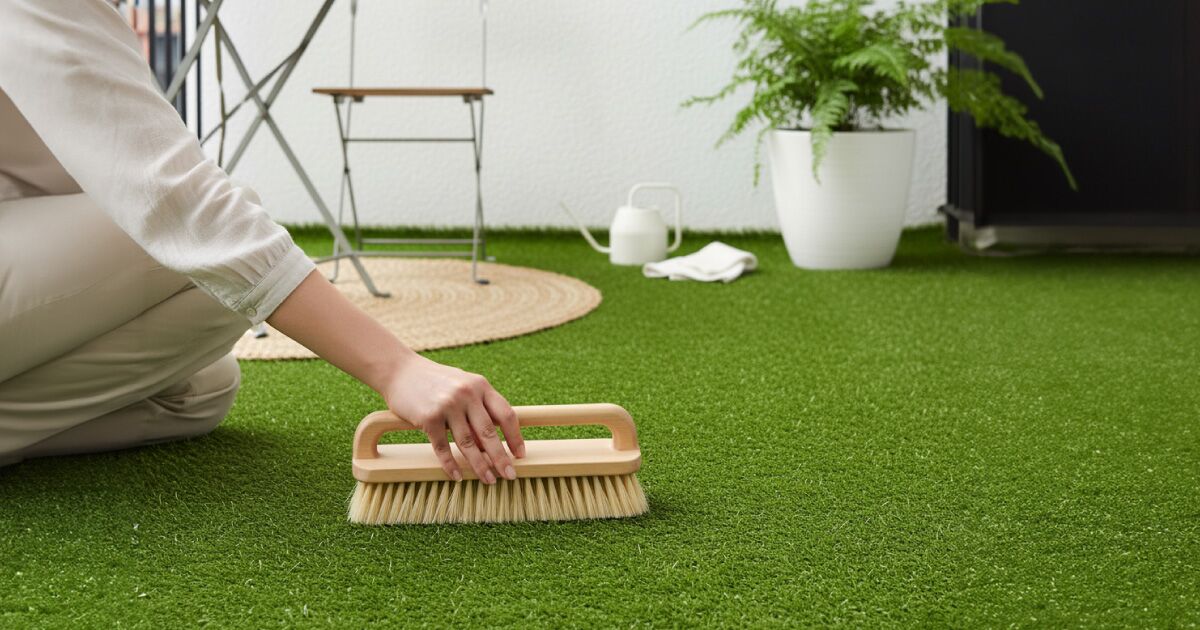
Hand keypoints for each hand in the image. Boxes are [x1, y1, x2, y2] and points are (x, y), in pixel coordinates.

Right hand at [381, 353, 524, 483]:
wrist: (400, 370)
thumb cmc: (435, 381)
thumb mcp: (463, 385)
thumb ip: (479, 407)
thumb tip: (491, 442)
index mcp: (481, 386)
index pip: (506, 414)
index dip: (515, 437)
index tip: (520, 455)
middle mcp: (467, 394)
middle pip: (489, 433)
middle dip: (501, 458)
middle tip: (510, 475)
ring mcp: (448, 405)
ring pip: (468, 443)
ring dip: (479, 466)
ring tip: (488, 480)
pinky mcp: (428, 417)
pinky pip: (443, 447)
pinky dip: (450, 465)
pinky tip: (457, 476)